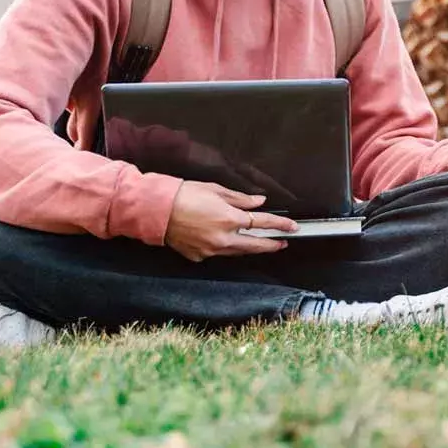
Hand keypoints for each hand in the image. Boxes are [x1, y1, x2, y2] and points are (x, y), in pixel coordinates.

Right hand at [165, 181, 297, 261]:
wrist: (156, 210)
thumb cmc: (184, 195)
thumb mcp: (216, 190)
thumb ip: (241, 199)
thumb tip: (259, 202)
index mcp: (230, 219)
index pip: (263, 223)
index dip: (280, 224)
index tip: (292, 227)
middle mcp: (223, 238)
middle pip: (255, 245)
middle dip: (271, 244)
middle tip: (282, 242)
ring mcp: (210, 250)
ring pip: (238, 252)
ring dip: (250, 248)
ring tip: (261, 244)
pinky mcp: (198, 256)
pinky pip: (218, 253)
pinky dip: (226, 248)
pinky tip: (229, 243)